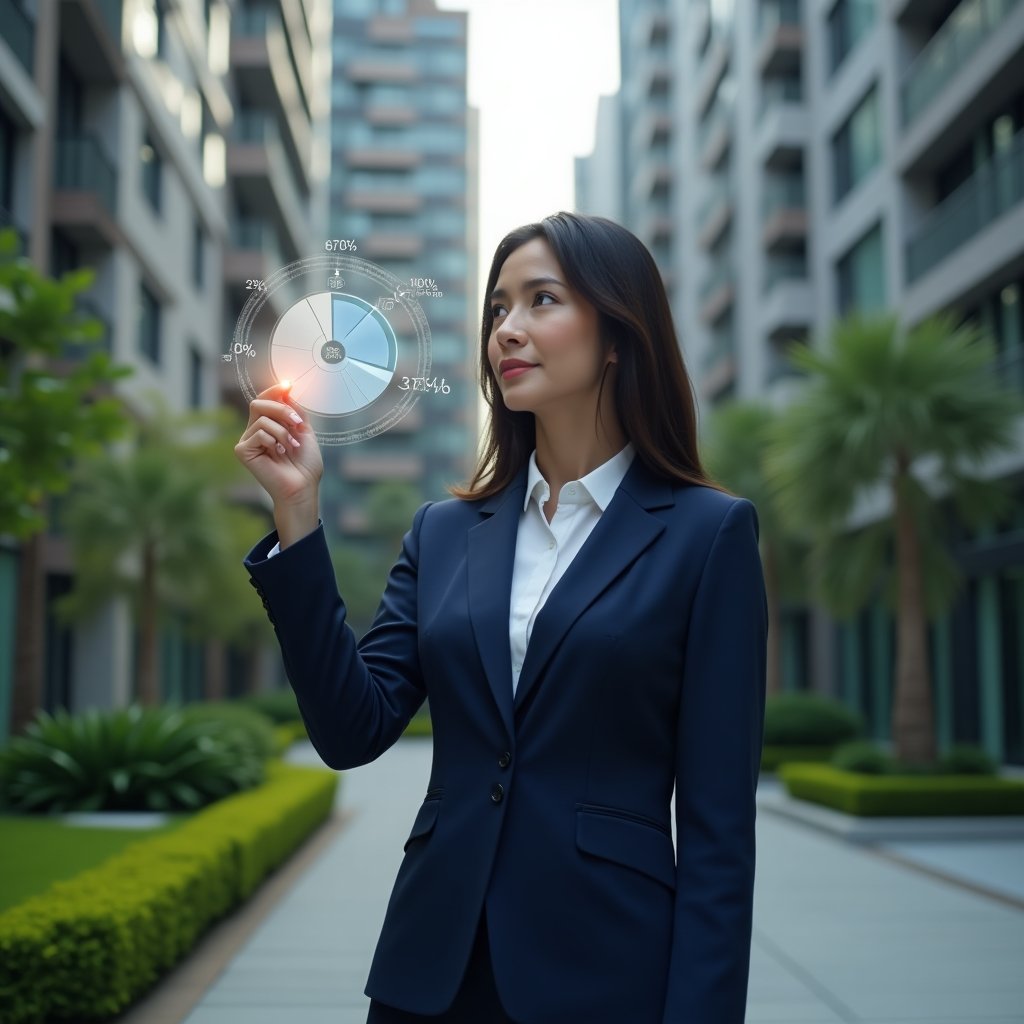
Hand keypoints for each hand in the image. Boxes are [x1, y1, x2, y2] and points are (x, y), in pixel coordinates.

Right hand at [235, 382, 322, 513]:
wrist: (303, 486)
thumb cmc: (305, 464)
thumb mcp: (304, 430)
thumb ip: (294, 410)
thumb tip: (285, 389)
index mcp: (268, 425)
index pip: (264, 400)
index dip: (274, 391)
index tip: (288, 385)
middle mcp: (254, 431)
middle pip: (259, 403)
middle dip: (282, 410)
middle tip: (298, 423)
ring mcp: (247, 441)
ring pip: (262, 419)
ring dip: (283, 431)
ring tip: (292, 447)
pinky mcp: (242, 451)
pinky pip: (259, 433)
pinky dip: (274, 440)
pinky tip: (279, 454)